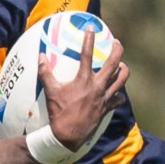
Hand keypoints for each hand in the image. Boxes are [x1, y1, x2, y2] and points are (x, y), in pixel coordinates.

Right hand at [38, 28, 129, 150]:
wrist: (68, 136)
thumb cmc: (58, 113)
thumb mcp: (50, 91)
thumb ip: (45, 72)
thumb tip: (41, 56)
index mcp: (84, 80)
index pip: (87, 54)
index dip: (89, 39)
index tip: (91, 27)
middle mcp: (98, 87)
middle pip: (114, 63)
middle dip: (117, 50)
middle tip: (116, 42)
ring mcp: (104, 98)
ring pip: (121, 80)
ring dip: (123, 70)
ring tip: (122, 65)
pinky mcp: (107, 108)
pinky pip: (118, 99)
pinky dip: (119, 95)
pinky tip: (117, 93)